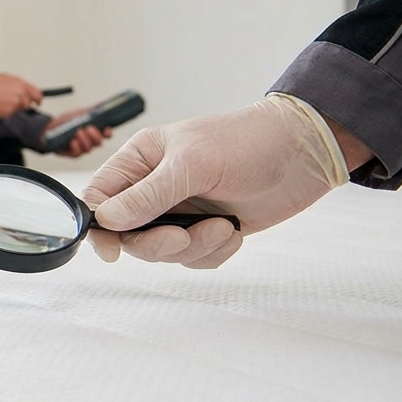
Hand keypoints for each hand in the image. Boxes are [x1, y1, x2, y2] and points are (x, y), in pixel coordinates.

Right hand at [0, 73, 42, 118]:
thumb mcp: (7, 78)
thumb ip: (18, 85)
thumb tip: (22, 90)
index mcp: (21, 85)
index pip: (37, 94)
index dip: (38, 99)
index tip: (38, 101)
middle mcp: (20, 95)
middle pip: (28, 104)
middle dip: (22, 104)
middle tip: (13, 101)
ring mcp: (15, 105)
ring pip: (18, 110)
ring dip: (13, 108)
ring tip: (1, 101)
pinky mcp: (8, 114)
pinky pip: (10, 114)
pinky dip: (5, 112)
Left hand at [45, 107, 111, 156]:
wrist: (52, 126)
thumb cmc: (69, 120)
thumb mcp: (81, 113)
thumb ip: (92, 110)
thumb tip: (104, 104)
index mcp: (96, 131)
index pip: (106, 135)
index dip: (108, 133)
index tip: (106, 129)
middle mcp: (90, 141)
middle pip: (99, 143)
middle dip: (95, 136)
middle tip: (88, 128)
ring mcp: (82, 148)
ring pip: (89, 149)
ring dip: (85, 140)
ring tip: (78, 132)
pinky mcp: (72, 153)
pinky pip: (77, 153)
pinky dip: (76, 147)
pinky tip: (73, 141)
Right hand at [80, 93, 348, 268]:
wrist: (303, 154)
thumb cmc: (247, 143)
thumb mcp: (192, 164)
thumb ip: (147, 195)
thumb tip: (105, 221)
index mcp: (140, 161)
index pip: (99, 198)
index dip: (100, 227)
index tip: (113, 250)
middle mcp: (154, 188)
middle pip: (127, 234)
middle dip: (156, 243)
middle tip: (182, 236)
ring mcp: (180, 210)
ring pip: (161, 251)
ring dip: (193, 247)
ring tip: (223, 226)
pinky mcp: (206, 229)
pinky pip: (193, 258)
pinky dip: (214, 251)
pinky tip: (234, 231)